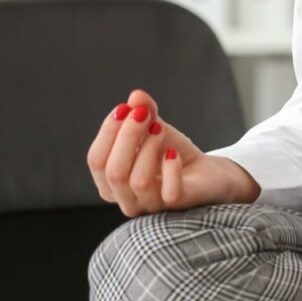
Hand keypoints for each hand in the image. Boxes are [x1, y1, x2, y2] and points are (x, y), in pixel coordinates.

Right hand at [87, 88, 258, 216]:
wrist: (206, 172)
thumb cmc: (172, 153)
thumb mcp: (156, 128)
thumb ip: (144, 112)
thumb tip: (136, 95)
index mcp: (110, 182)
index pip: (96, 160)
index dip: (108, 131)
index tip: (125, 107)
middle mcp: (125, 199)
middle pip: (114, 172)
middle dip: (128, 137)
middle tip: (144, 113)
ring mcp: (151, 205)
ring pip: (138, 182)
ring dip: (149, 148)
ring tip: (161, 129)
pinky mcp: (177, 205)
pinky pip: (169, 192)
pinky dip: (170, 169)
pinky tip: (173, 153)